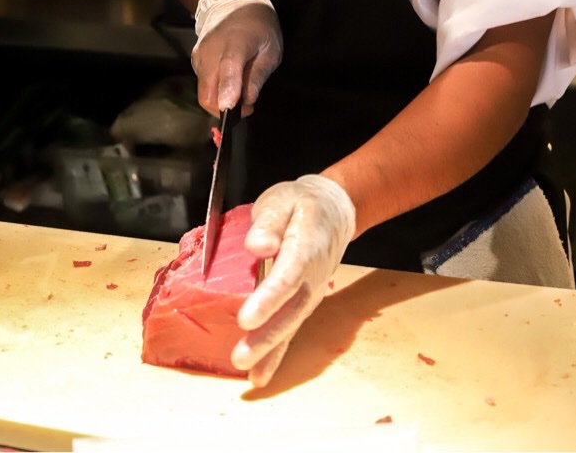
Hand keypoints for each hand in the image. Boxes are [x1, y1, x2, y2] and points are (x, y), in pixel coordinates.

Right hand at [192, 0, 282, 116]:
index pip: (228, 69)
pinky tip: (230, 83)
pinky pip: (203, 85)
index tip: (229, 109)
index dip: (228, 91)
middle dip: (226, 109)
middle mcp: (212, 49)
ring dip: (220, 102)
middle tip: (247, 107)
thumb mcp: (271, 49)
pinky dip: (215, 92)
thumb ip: (258, 75)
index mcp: (236, 42)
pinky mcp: (195, 60)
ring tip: (240, 93)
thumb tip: (247, 102)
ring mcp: (200, 55)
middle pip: (210, 91)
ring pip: (204, 92)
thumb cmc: (259, 26)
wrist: (234, 1)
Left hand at [232, 174, 355, 387]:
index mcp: (306, 245)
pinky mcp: (304, 302)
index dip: (268, 299)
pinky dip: (277, 354)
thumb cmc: (303, 204)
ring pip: (292, 325)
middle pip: (291, 309)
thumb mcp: (283, 199)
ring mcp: (311, 292)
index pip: (288, 275)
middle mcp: (312, 275)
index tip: (247, 318)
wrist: (334, 211)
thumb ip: (269, 221)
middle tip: (241, 355)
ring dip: (271, 350)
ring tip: (249, 372)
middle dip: (267, 336)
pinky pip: (292, 330)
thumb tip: (257, 245)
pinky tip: (261, 375)